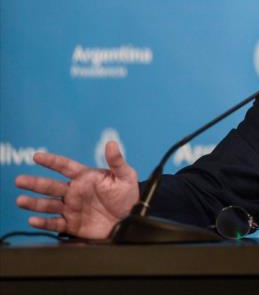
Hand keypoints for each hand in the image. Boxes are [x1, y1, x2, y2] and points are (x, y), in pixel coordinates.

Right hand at [15, 141, 138, 239]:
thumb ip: (117, 161)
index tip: (37, 156)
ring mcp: (72, 208)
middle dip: (34, 183)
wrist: (131, 219)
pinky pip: (54, 224)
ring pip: (48, 205)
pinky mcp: (72, 225)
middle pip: (50, 186)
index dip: (51, 161)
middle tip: (19, 180)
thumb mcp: (126, 176)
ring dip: (34, 203)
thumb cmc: (128, 195)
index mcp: (85, 178)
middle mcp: (75, 192)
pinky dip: (43, 223)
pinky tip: (33, 220)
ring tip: (21, 201)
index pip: (65, 166)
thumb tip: (111, 143)